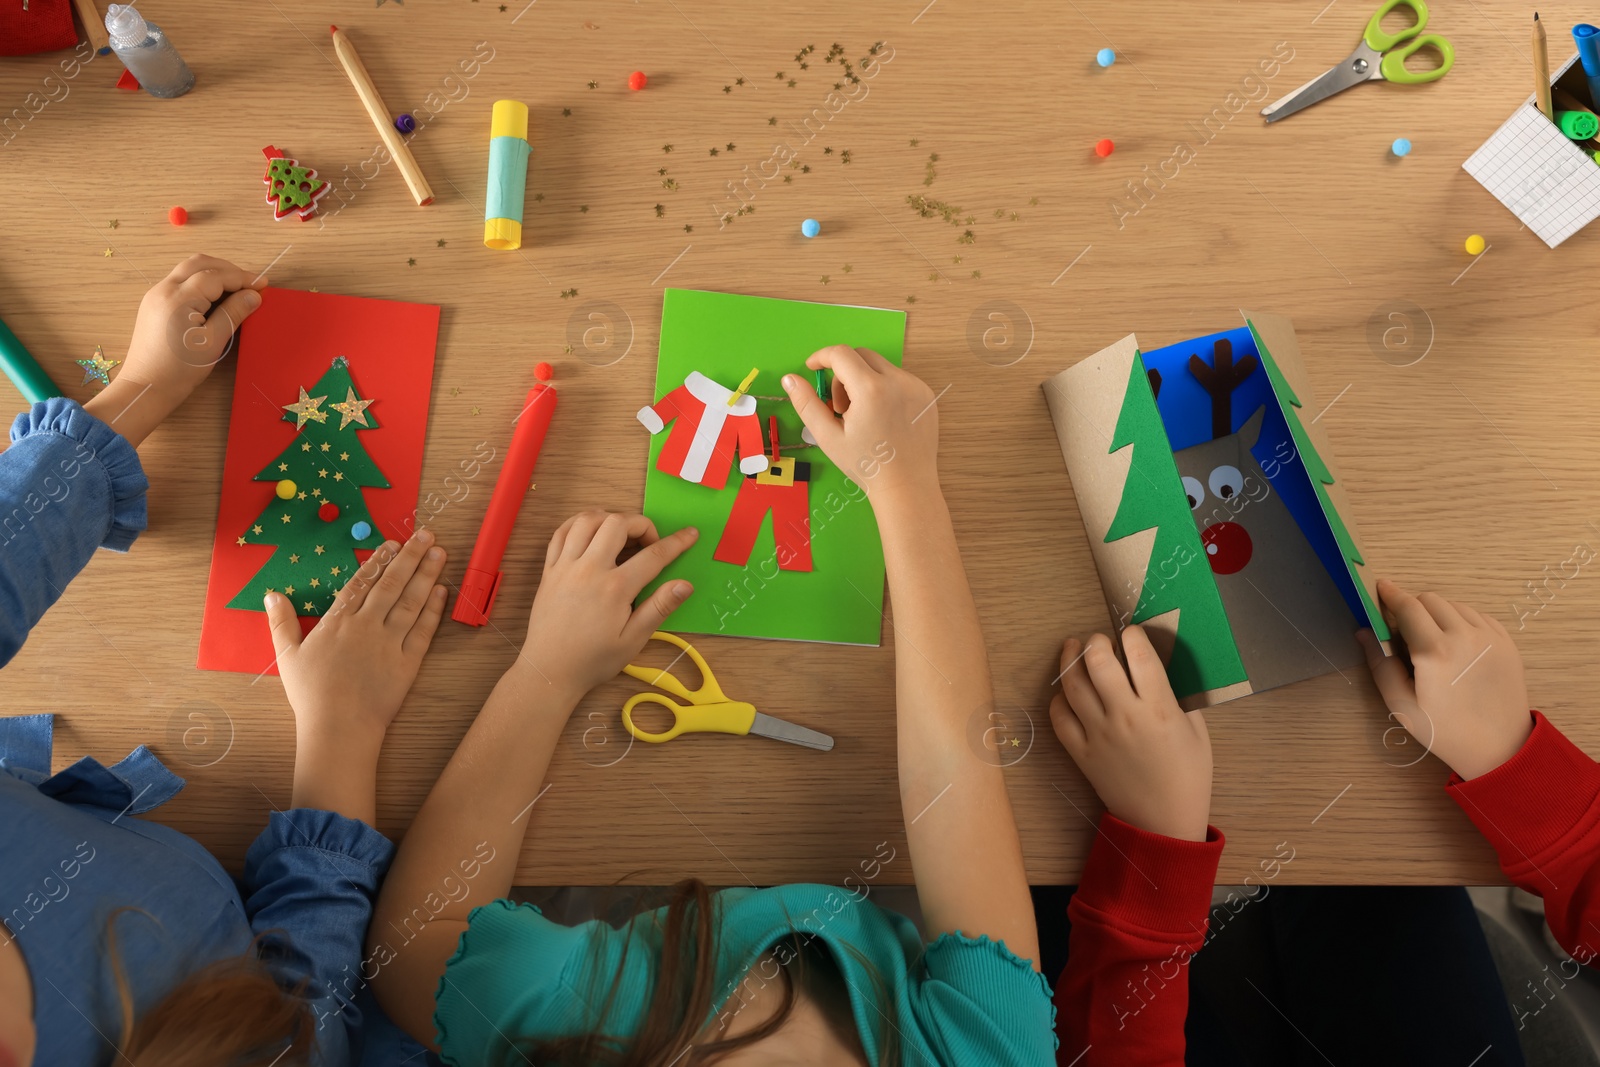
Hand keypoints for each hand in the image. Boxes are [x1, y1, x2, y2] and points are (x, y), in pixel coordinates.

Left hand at [127, 254, 265, 395]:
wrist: (146, 387)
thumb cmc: (180, 370)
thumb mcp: (212, 343)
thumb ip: (233, 314)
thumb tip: (254, 296)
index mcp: (179, 299)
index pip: (216, 276)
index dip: (242, 278)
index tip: (263, 284)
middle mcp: (163, 289)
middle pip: (199, 263)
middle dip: (228, 269)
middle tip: (250, 282)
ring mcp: (155, 295)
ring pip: (188, 270)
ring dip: (214, 273)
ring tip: (236, 288)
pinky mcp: (153, 304)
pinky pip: (180, 282)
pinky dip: (201, 282)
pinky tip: (215, 298)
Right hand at [266, 528, 448, 743]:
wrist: (339, 728)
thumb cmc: (311, 694)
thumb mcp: (287, 656)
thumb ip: (280, 622)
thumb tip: (271, 594)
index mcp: (338, 622)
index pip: (362, 583)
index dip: (378, 560)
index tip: (392, 542)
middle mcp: (367, 626)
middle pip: (392, 584)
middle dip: (410, 556)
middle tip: (426, 534)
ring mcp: (390, 643)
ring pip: (411, 601)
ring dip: (426, 574)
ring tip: (439, 553)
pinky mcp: (408, 662)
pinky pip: (424, 630)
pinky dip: (433, 609)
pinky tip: (441, 590)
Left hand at [520, 511, 698, 699]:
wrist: (550, 670)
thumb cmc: (594, 659)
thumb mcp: (633, 640)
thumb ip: (659, 608)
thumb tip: (685, 584)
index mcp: (615, 589)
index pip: (653, 555)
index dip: (677, 542)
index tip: (690, 534)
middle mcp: (589, 569)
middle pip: (617, 523)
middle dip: (641, 524)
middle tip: (648, 543)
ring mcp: (565, 566)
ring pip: (587, 520)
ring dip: (609, 518)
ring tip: (621, 534)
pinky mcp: (549, 569)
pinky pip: (561, 532)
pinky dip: (579, 523)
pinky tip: (592, 533)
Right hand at [781, 345, 937, 506]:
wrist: (906, 486)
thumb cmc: (866, 465)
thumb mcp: (828, 437)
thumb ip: (806, 404)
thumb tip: (790, 378)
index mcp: (871, 390)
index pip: (841, 354)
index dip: (821, 356)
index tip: (812, 368)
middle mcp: (897, 381)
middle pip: (861, 356)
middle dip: (843, 374)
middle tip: (841, 408)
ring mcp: (915, 386)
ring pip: (880, 367)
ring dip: (864, 381)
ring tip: (864, 417)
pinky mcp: (926, 394)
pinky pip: (898, 379)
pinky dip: (884, 389)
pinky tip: (883, 419)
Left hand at [1049, 625, 1212, 841]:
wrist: (1163, 822)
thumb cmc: (1187, 776)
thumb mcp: (1196, 731)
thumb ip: (1176, 696)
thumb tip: (1156, 667)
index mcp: (1160, 710)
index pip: (1140, 656)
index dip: (1133, 635)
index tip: (1132, 633)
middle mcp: (1125, 717)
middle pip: (1098, 662)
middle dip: (1096, 642)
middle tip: (1100, 640)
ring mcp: (1098, 734)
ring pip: (1072, 685)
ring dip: (1069, 659)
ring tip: (1073, 648)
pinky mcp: (1080, 753)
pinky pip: (1059, 717)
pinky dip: (1059, 698)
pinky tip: (1066, 690)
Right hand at [1359, 579, 1531, 779]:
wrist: (1500, 748)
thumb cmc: (1445, 731)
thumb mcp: (1402, 704)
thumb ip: (1380, 664)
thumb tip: (1365, 632)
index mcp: (1434, 652)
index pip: (1407, 607)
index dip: (1390, 594)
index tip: (1380, 588)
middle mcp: (1464, 637)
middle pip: (1430, 599)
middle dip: (1413, 607)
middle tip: (1406, 629)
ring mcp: (1490, 638)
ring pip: (1455, 605)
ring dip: (1438, 613)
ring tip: (1433, 639)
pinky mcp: (1507, 643)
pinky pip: (1478, 616)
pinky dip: (1462, 621)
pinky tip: (1457, 644)